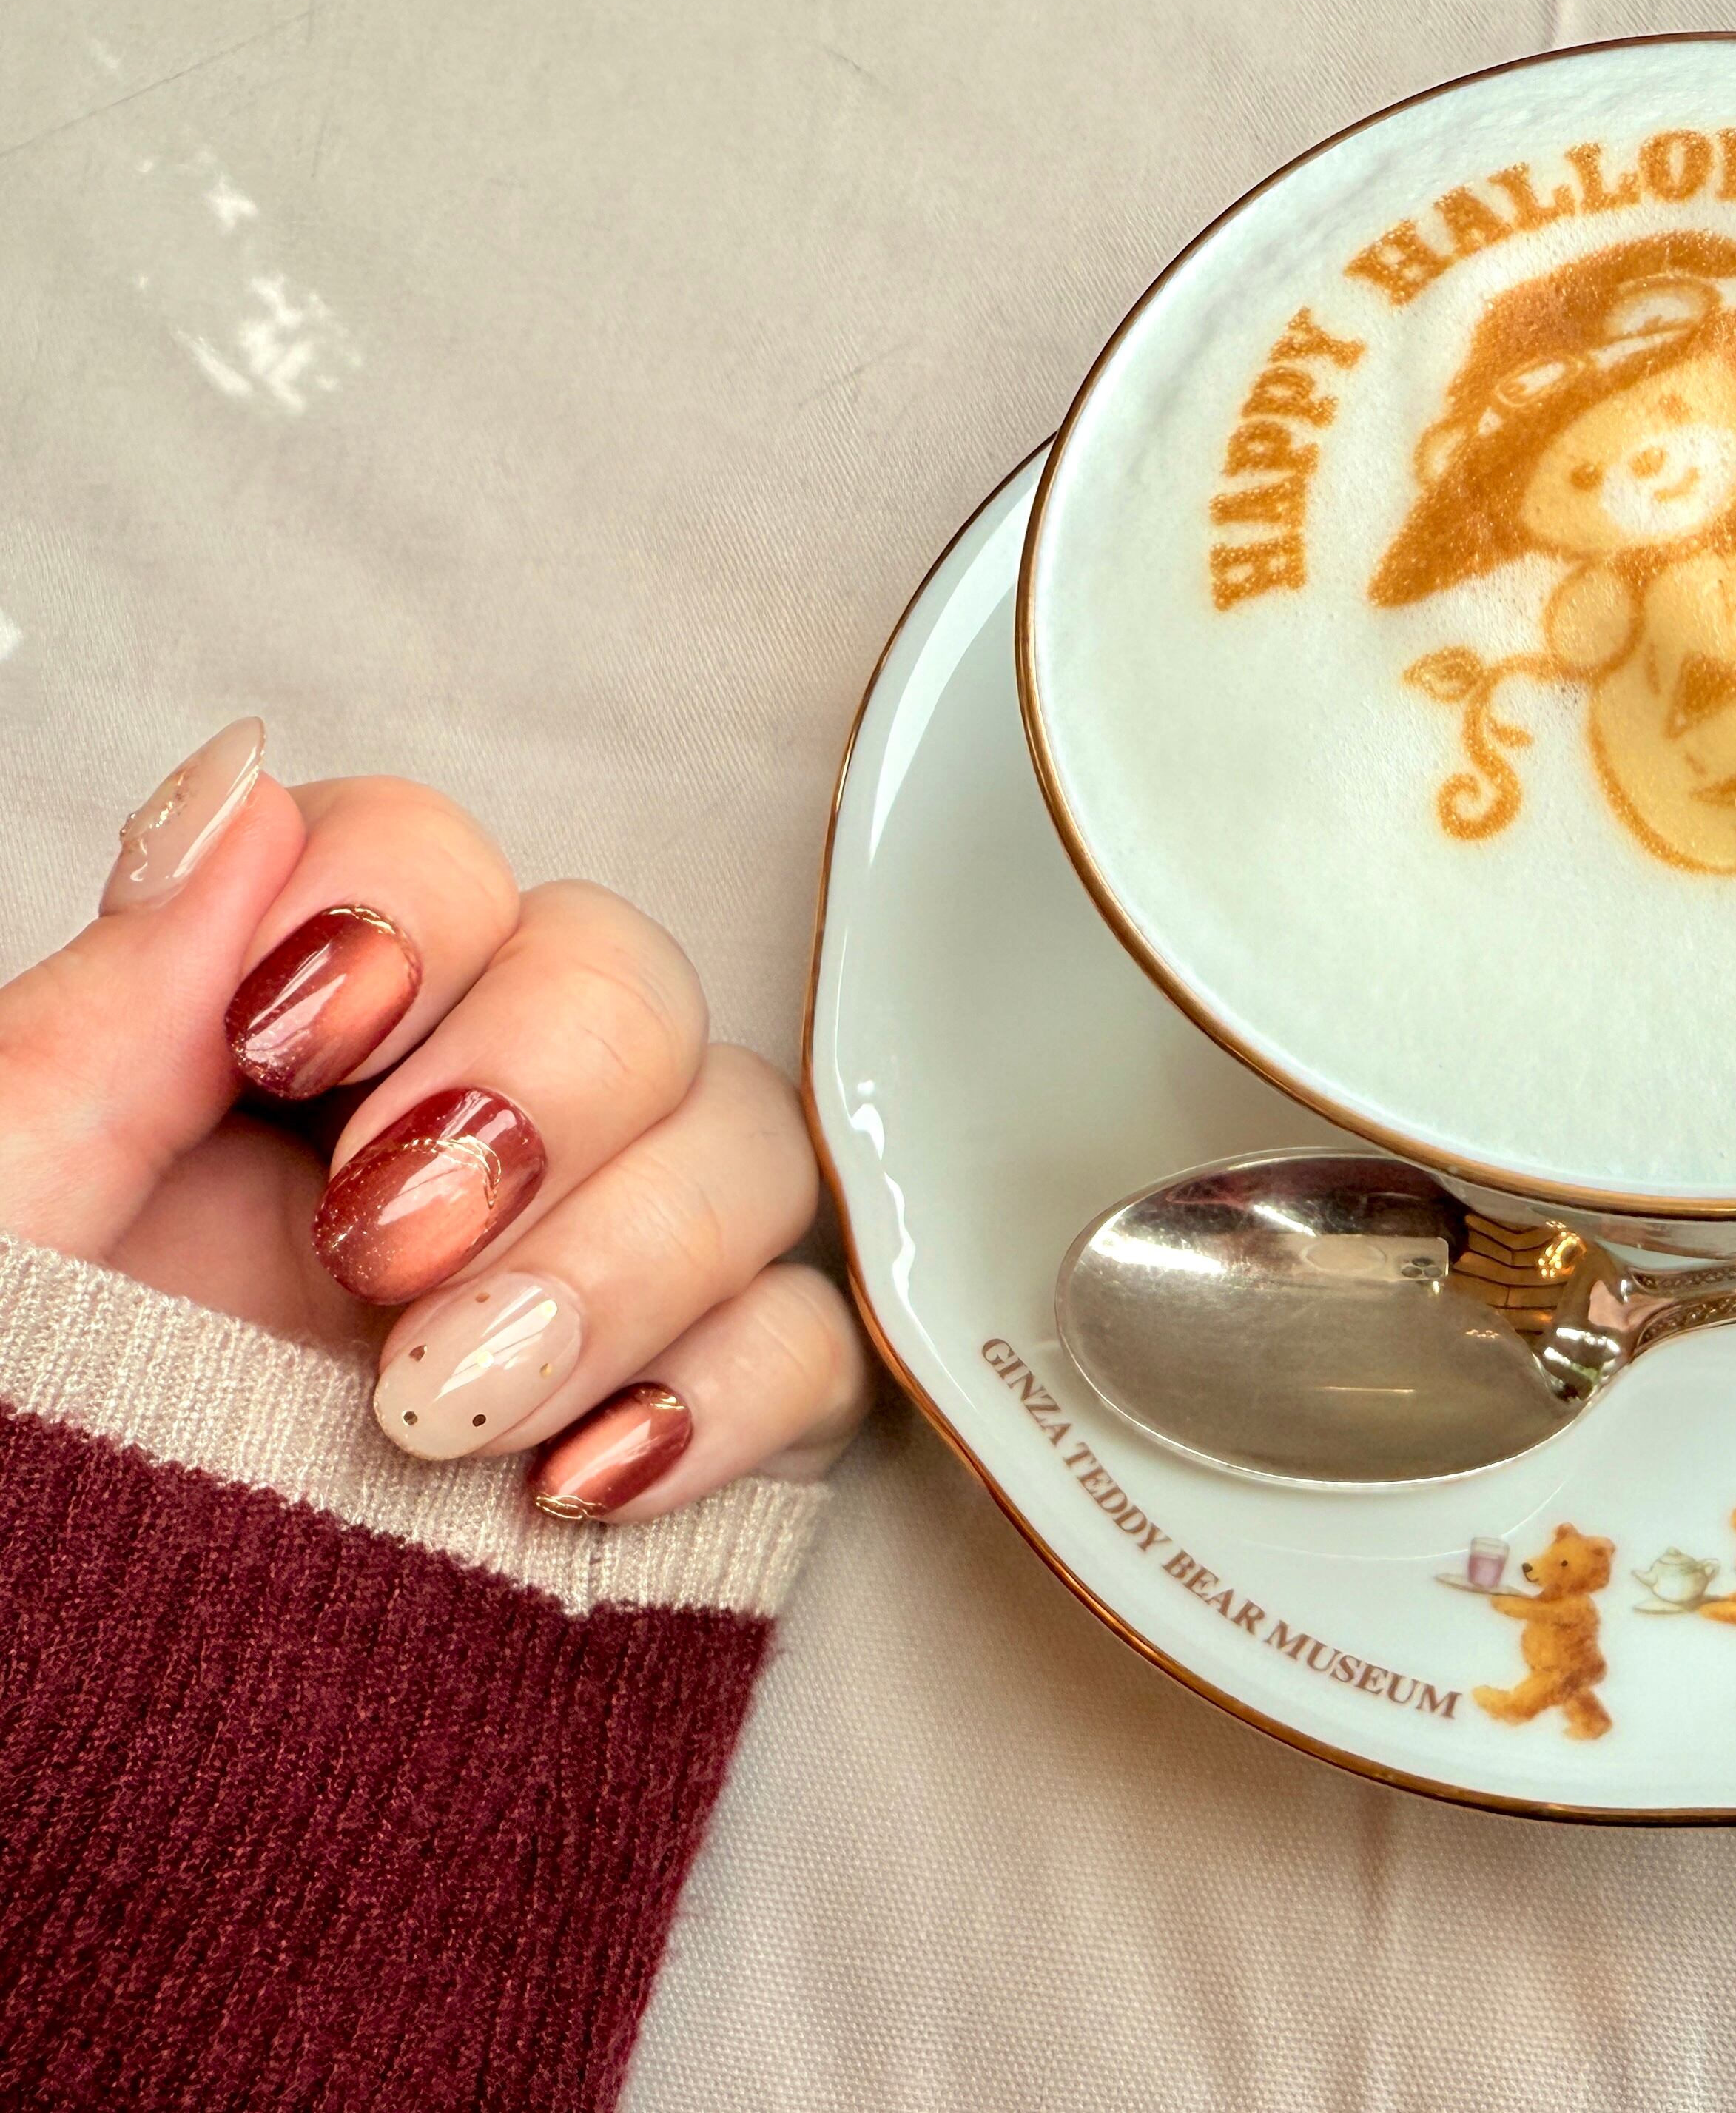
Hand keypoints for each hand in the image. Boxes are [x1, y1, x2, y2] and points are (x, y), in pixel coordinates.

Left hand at [0, 720, 870, 1520]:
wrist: (75, 1781)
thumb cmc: (14, 1502)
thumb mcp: (1, 1240)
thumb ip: (103, 1018)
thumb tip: (238, 795)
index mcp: (281, 1067)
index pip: (435, 861)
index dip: (410, 911)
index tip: (290, 1045)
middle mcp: (458, 1146)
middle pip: (633, 984)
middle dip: (538, 1097)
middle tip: (384, 1247)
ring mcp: (586, 1283)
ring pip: (750, 1156)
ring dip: (624, 1263)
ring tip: (452, 1405)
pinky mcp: (684, 1425)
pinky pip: (813, 1347)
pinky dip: (731, 1397)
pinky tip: (586, 1479)